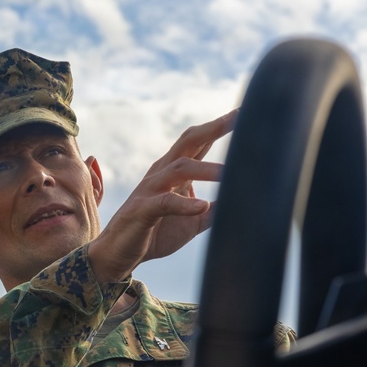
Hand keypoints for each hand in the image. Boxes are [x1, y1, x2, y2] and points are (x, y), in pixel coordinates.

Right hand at [88, 111, 235, 284]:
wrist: (118, 255)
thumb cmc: (155, 234)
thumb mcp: (195, 221)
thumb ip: (217, 209)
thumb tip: (248, 203)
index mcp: (175, 172)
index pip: (200, 143)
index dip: (221, 126)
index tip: (246, 111)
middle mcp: (162, 173)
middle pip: (189, 141)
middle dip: (214, 128)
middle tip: (239, 117)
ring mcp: (150, 189)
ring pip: (179, 168)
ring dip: (206, 169)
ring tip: (230, 174)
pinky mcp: (141, 210)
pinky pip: (164, 202)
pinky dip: (184, 204)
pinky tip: (203, 206)